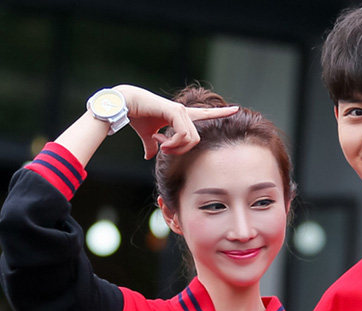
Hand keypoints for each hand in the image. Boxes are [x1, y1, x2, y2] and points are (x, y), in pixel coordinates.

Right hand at [116, 85, 238, 158]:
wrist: (126, 104)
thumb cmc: (136, 116)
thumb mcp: (147, 135)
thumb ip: (153, 145)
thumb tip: (149, 155)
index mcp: (181, 116)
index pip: (205, 114)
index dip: (220, 113)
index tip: (236, 109)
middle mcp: (184, 113)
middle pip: (196, 140)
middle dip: (181, 150)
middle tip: (164, 150)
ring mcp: (180, 111)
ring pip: (191, 139)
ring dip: (175, 148)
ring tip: (161, 145)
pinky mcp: (175, 111)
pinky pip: (184, 135)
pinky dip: (173, 144)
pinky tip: (161, 143)